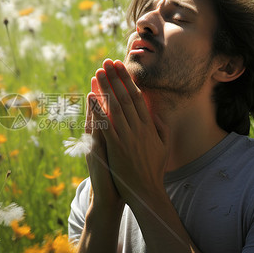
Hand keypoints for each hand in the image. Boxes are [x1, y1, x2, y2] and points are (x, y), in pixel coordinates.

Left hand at [91, 59, 169, 207]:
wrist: (146, 191)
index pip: (137, 97)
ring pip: (115, 106)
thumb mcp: (163, 147)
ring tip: (98, 72)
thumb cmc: (154, 170)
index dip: (128, 80)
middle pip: (125, 97)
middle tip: (107, 61)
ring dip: (106, 87)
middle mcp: (139, 128)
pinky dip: (98, 109)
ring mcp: (127, 137)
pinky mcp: (117, 147)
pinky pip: (105, 124)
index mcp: (149, 126)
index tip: (121, 66)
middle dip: (116, 77)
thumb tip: (157, 114)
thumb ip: (161, 129)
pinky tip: (90, 96)